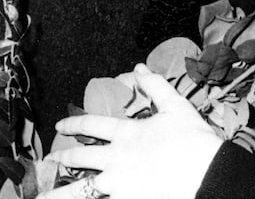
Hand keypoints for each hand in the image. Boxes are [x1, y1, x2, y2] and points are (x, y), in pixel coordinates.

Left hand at [39, 64, 222, 198]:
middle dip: (62, 159)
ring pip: (80, 191)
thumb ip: (155, 86)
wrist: (205, 174)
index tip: (59, 127)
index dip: (74, 124)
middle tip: (48, 161)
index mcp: (127, 134)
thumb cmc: (192, 139)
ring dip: (57, 194)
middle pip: (80, 159)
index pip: (92, 126)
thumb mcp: (176, 106)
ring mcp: (118, 184)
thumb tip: (139, 67)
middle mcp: (116, 159)